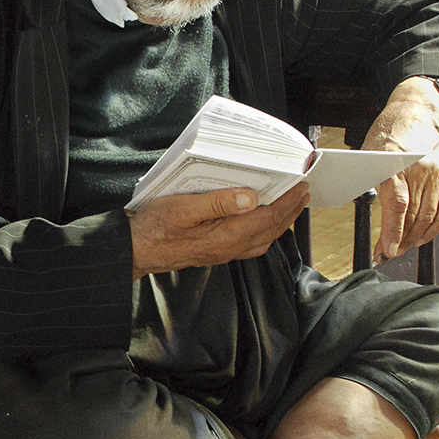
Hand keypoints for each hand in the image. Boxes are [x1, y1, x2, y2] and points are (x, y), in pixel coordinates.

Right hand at [128, 182, 310, 280]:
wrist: (135, 251)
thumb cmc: (154, 226)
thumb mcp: (183, 207)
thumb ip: (219, 203)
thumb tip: (252, 198)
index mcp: (226, 234)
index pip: (268, 217)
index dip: (288, 202)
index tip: (301, 186)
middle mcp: (229, 247)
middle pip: (271, 230)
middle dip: (290, 212)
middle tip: (303, 194)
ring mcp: (223, 252)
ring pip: (263, 239)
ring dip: (279, 223)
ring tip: (288, 206)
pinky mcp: (215, 252)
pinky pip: (250, 244)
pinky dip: (264, 232)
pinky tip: (261, 223)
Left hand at [361, 78, 438, 263]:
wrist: (420, 109)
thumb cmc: (391, 129)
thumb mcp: (369, 150)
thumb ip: (368, 177)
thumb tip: (355, 203)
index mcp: (396, 161)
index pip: (397, 204)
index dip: (393, 230)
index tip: (387, 249)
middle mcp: (421, 168)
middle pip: (412, 216)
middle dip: (399, 240)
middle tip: (387, 252)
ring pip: (428, 217)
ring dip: (414, 238)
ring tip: (401, 248)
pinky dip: (435, 229)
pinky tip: (423, 237)